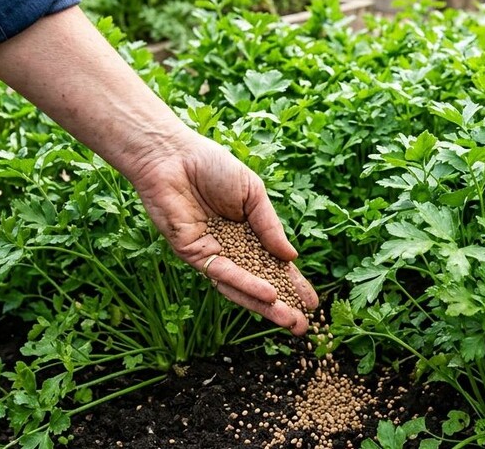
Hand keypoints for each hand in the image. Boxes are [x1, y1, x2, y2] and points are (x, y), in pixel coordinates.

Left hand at [123, 129, 318, 335]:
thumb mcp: (253, 194)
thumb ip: (270, 227)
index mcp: (248, 232)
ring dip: (265, 305)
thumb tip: (291, 258)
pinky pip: (223, 274)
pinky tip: (267, 295)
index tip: (312, 303)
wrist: (173, 157)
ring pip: (241, 286)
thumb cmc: (212, 167)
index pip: (273, 264)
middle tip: (302, 327)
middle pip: (259, 282)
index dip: (292, 283)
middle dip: (281, 305)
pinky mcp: (193, 255)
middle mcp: (231, 248)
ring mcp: (212, 254)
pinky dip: (245, 285)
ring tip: (289, 321)